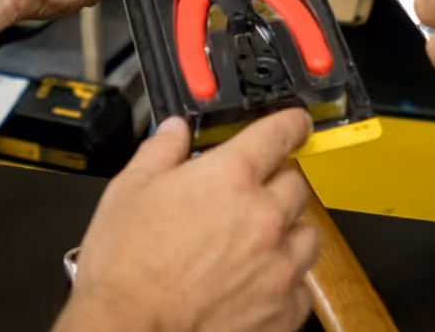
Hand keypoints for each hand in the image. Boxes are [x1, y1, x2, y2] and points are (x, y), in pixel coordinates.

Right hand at [57, 111, 317, 331]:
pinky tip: (258, 281)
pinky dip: (286, 280)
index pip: (279, 133)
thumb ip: (161, 151)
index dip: (290, 123)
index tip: (294, 124)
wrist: (130, 330)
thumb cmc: (126, 271)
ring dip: (288, 230)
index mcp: (230, 178)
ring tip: (260, 240)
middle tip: (252, 194)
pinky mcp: (282, 311)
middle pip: (296, 183)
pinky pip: (302, 285)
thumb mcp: (129, 190)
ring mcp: (277, 267)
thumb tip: (173, 132)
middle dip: (277, 182)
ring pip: (308, 233)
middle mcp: (263, 218)